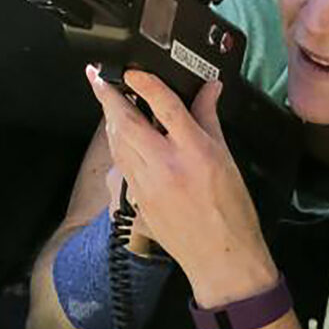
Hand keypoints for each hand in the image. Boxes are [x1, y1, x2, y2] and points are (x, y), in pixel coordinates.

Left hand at [86, 65, 275, 299]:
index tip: (131, 70)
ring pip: (118, 143)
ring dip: (109, 120)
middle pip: (127, 123)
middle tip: (98, 77)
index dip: (144, 83)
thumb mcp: (226, 158)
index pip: (165, 106)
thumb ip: (210, 118)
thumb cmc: (231, 210)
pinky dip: (118, 145)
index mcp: (195, 151)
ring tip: (107, 100)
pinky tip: (119, 135)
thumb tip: (209, 88)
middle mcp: (167, 165)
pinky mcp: (137, 199)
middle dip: (108, 98)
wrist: (221, 257)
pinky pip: (122, 164)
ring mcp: (148, 184)